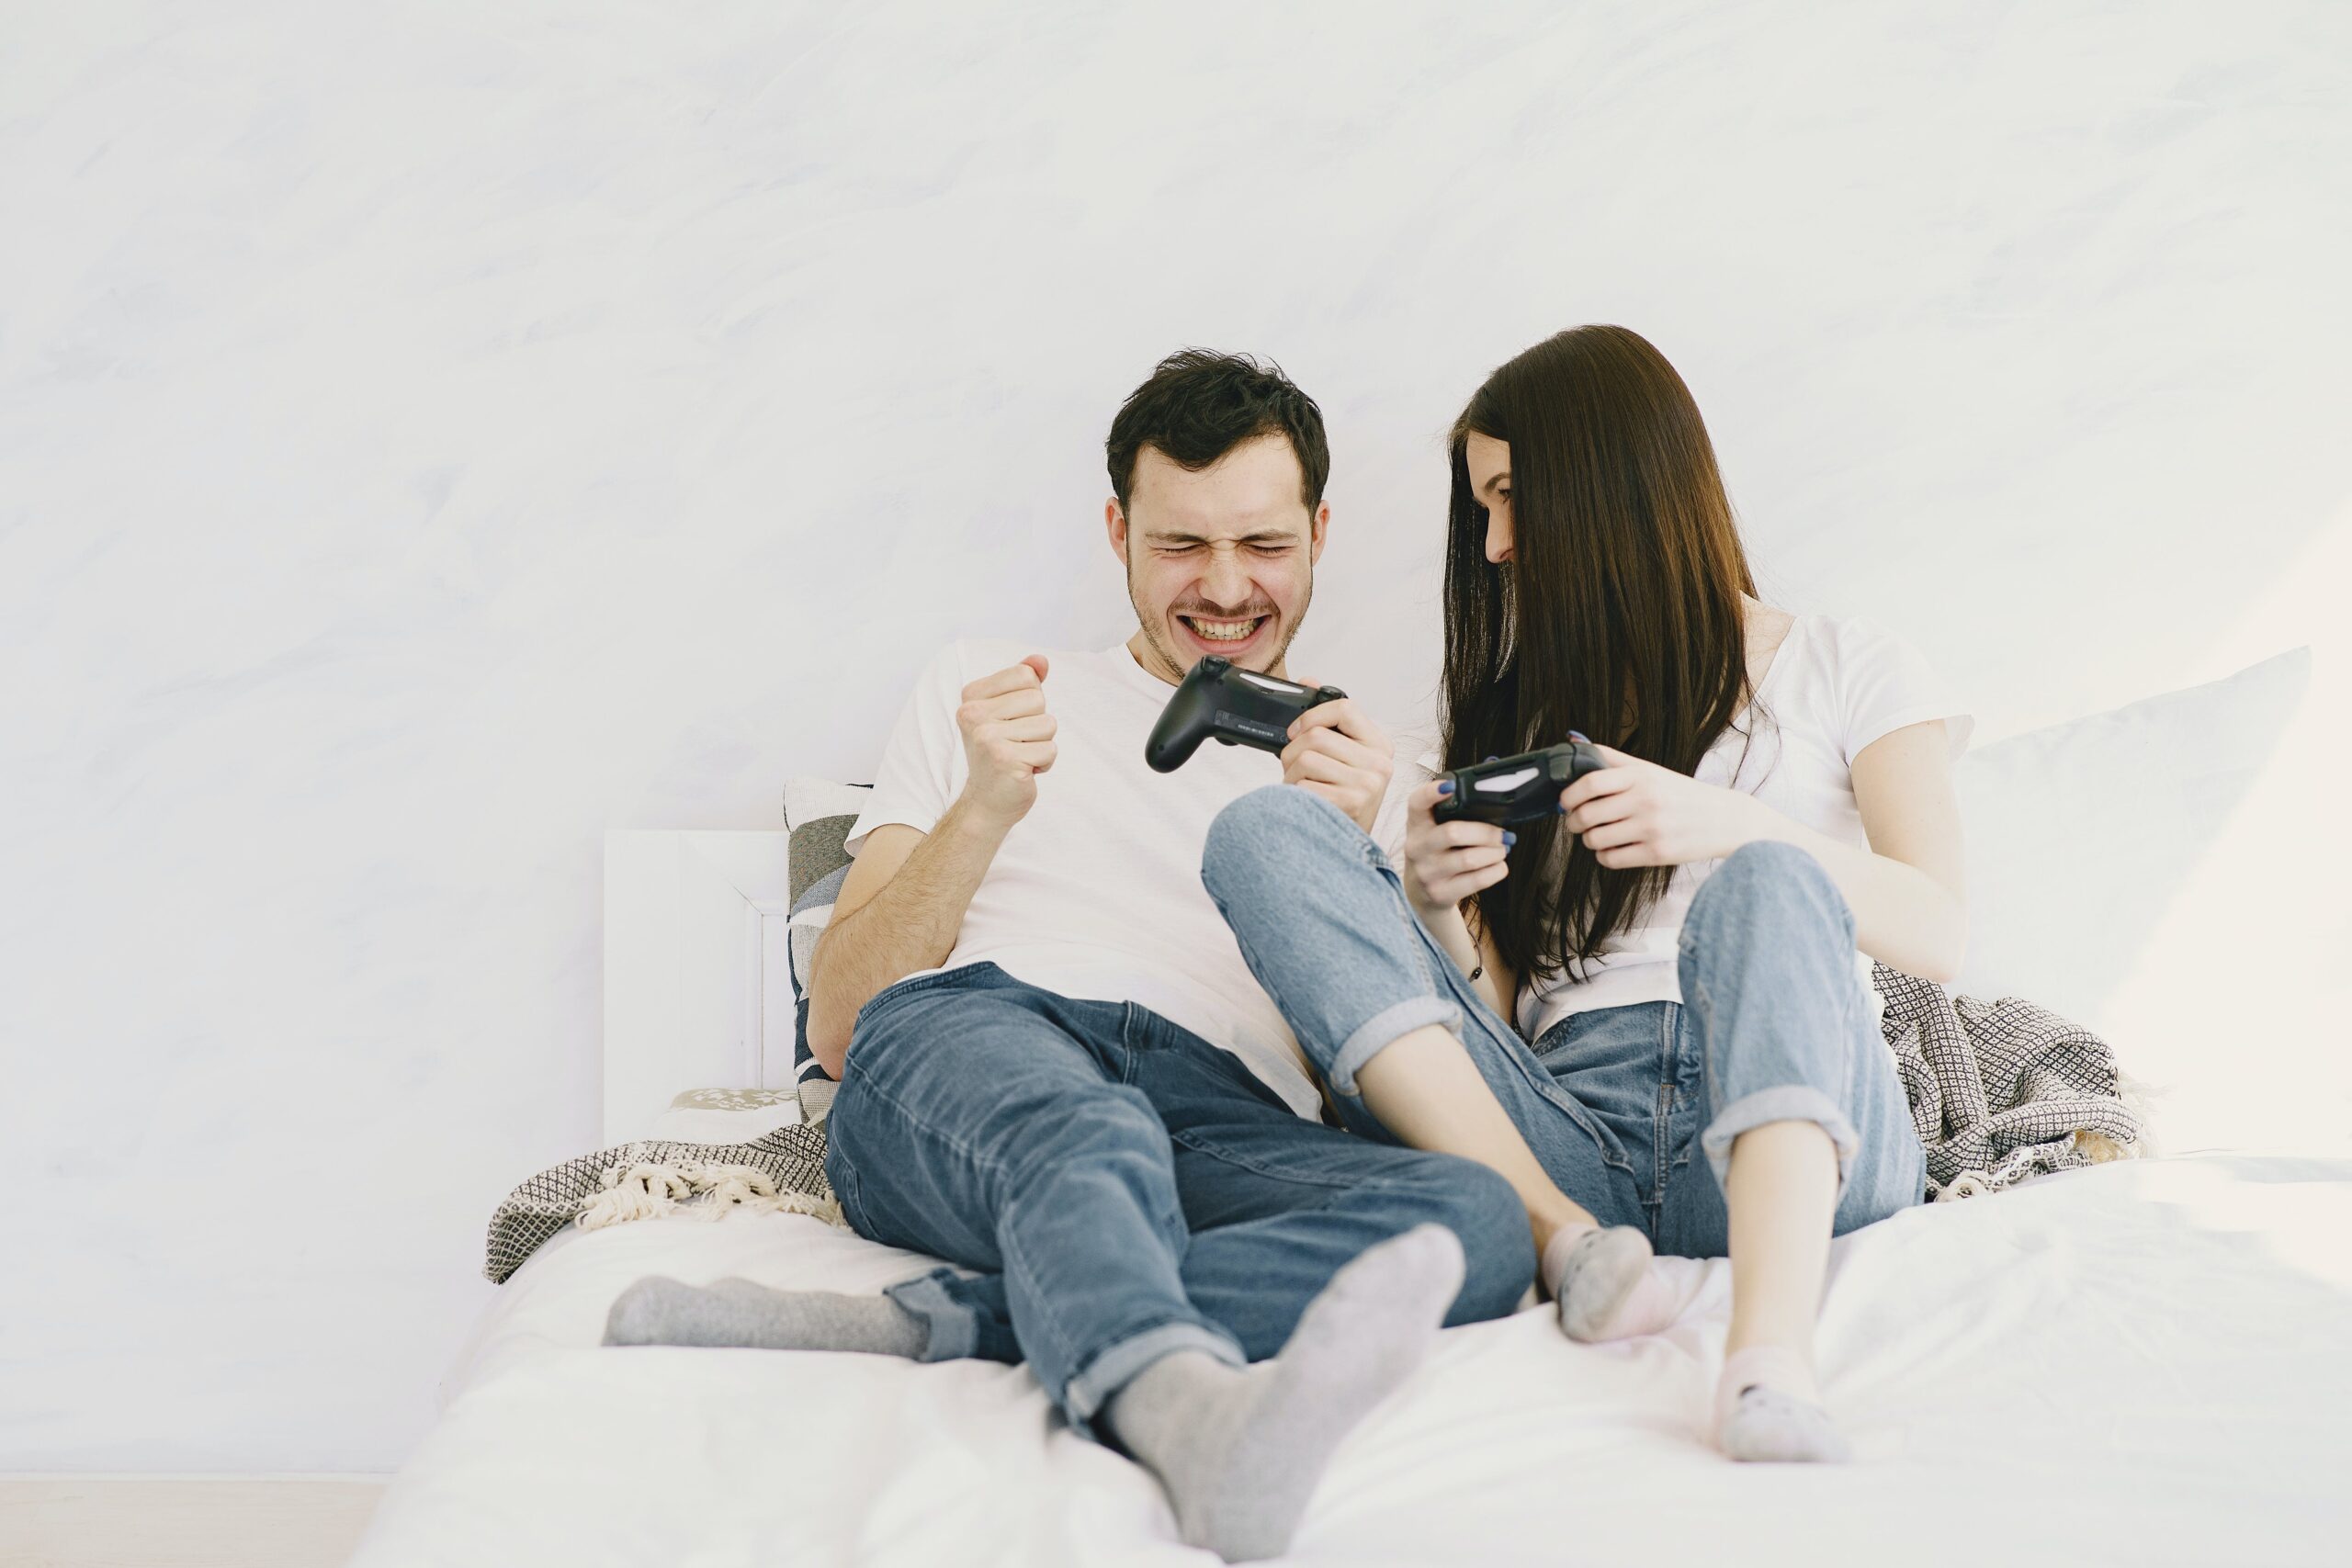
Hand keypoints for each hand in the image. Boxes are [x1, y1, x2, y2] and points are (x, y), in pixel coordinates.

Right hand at [955, 655, 1056, 826]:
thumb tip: (1041, 660)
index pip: (1026, 675)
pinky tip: (1023, 771)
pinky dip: (1043, 764)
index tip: (1011, 722)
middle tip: (1015, 743)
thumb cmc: (1001, 752)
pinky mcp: (1004, 759)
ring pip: (1048, 724)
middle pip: (1038, 699)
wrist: (987, 801)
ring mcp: (987, 737)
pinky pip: (1050, 750)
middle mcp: (973, 714)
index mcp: (972, 696)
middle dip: (1038, 724)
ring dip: (1041, 744)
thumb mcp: (1010, 711)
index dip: (1030, 700)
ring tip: (1019, 756)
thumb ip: (1024, 682)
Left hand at [1281, 690, 1393, 833]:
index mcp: (1379, 745)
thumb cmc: (1342, 798)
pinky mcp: (1351, 804)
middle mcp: (1379, 763)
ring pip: (1305, 759)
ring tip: (1302, 788)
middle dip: (1293, 752)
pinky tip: (1306, 804)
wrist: (1347, 845)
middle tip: (1295, 768)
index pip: (1345, 708)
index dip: (1312, 716)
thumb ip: (1327, 720)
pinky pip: (1302, 786)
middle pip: (1317, 736)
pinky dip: (1294, 795)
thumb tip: (1309, 679)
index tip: (1298, 731)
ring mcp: (1367, 785)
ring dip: (1291, 776)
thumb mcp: (1341, 757)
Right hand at [1400, 777, 1511, 915]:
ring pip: (1470, 859)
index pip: (1417, 803)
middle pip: (1453, 832)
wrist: (1421, 894)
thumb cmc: (1436, 854)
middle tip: (1502, 834)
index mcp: (1416, 825)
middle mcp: (1417, 847)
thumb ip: (1451, 815)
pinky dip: (1496, 871)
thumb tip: (1493, 801)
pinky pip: (1477, 880)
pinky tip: (1498, 866)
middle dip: (1487, 832)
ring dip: (1495, 853)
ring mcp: (1427, 873)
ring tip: (1502, 850)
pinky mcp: (1440, 893)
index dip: (1431, 793)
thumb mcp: (1432, 832)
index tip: (1451, 786)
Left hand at [1558, 744, 1768, 867]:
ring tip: (1599, 835)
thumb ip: (1612, 758)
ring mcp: (1652, 829)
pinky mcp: (1657, 854)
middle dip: (1574, 821)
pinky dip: (1604, 856)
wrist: (1726, 820)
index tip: (1566, 801)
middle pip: (1586, 814)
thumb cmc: (1681, 794)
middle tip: (1578, 821)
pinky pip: (1611, 859)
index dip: (1569, 794)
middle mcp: (1646, 801)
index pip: (1590, 782)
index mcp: (1642, 776)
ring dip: (1590, 840)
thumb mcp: (1650, 770)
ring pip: (1595, 840)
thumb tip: (1573, 743)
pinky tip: (1614, 848)